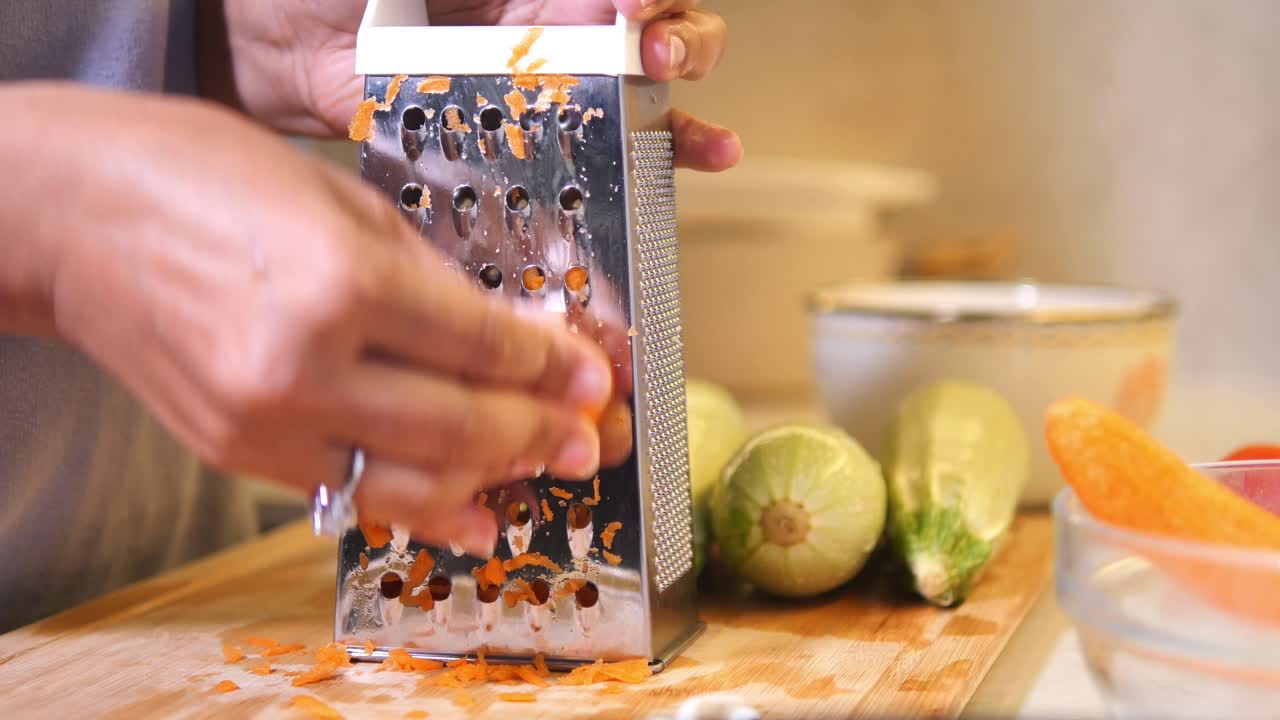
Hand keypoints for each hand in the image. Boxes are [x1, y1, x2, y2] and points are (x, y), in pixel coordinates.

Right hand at [24, 83, 611, 555]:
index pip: (480, 344)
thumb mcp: (341, 200)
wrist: (76, 218)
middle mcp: (304, 367)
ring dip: (493, 480)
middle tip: (589, 438)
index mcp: (341, 282)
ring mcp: (265, 424)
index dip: (550, 367)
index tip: (591, 376)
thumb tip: (509, 335)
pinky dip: (420, 508)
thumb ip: (429, 278)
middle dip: (539, 433)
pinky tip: (472, 516)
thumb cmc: (202, 177)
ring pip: (411, 480)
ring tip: (547, 473)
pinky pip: (350, 496)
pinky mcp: (237, 456)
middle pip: (459, 423)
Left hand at [202, 0, 740, 170]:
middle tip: (659, 59)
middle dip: (679, 46)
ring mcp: (526, 95)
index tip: (637, 10)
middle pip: (651, 36)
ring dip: (680, 122)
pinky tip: (663, 179)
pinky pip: (569, 171)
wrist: (258, 41)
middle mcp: (544, 31)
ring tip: (701, 140)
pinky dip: (618, 185)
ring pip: (628, 106)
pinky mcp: (500, 151)